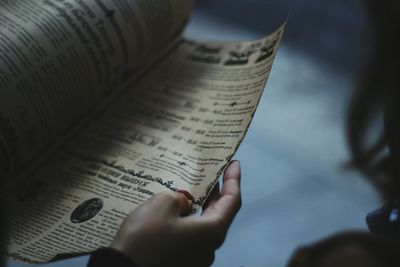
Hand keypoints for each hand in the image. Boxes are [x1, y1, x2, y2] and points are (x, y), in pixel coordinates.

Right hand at [110, 160, 240, 266]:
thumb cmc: (146, 237)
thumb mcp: (163, 203)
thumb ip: (180, 198)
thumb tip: (185, 205)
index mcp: (212, 231)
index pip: (232, 201)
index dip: (233, 179)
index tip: (233, 163)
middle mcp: (209, 247)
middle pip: (219, 214)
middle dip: (216, 192)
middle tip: (211, 172)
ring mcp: (196, 258)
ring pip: (203, 226)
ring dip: (199, 206)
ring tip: (192, 188)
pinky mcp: (182, 262)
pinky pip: (190, 236)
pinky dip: (187, 220)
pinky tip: (175, 210)